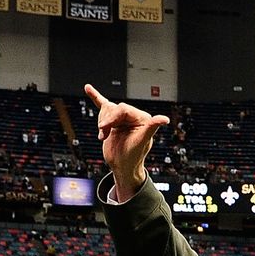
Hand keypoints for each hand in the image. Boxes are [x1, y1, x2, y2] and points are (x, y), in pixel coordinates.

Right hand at [84, 84, 168, 201]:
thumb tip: (165, 119)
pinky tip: (89, 89)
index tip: (103, 128)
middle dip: (106, 121)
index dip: (111, 117)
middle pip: (113, 108)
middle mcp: (134, 116)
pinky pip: (103, 106)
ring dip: (101, 122)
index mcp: (143, 119)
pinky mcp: (113, 122)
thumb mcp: (141, 142)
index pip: (123, 109)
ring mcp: (122, 119)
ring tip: (104, 135)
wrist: (122, 166)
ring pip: (106, 110)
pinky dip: (95, 97)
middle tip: (103, 135)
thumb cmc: (133, 157)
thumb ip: (151, 128)